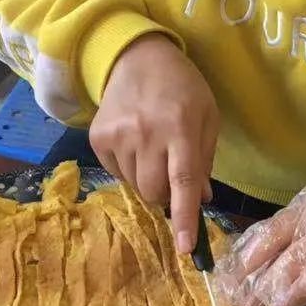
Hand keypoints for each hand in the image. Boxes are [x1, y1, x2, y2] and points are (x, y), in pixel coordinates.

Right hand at [91, 34, 218, 251]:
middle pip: (154, 192)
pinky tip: (135, 143)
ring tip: (153, 149)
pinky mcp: (98, 138)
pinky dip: (129, 168)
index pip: (183, 182)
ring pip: (135, 186)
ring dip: (148, 179)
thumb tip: (202, 199)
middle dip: (166, 195)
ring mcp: (117, 136)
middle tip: (172, 174)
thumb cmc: (182, 87)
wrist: (135, 57)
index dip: (184, 217)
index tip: (185, 248)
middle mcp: (146, 134)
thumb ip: (205, 159)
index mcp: (180, 128)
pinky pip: (116, 173)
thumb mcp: (207, 116)